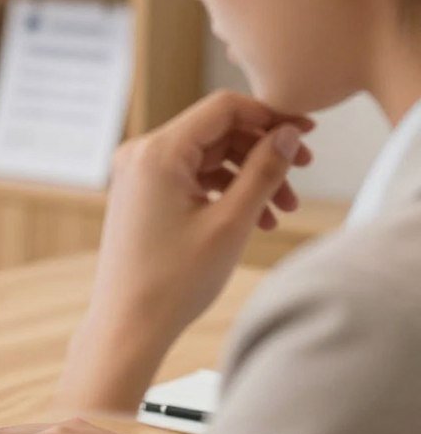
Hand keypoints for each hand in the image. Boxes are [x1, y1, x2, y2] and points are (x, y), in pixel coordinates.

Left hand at [57, 91, 313, 412]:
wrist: (127, 325)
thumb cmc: (172, 282)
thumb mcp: (231, 223)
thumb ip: (263, 171)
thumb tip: (287, 133)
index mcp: (156, 152)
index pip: (223, 108)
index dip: (270, 115)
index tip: (306, 133)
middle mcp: (140, 155)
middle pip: (216, 132)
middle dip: (261, 152)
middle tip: (301, 176)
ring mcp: (137, 175)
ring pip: (206, 157)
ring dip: (247, 177)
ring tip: (282, 212)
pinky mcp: (141, 195)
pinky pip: (190, 178)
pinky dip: (223, 192)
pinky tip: (255, 219)